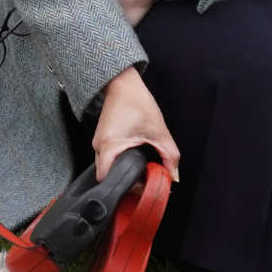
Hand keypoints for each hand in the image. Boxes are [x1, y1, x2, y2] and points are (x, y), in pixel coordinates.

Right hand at [92, 67, 180, 183]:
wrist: (123, 85)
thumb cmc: (136, 103)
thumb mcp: (159, 132)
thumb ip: (170, 157)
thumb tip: (173, 176)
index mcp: (110, 146)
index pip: (107, 179)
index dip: (123, 187)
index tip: (139, 187)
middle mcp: (99, 146)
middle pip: (107, 175)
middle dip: (126, 180)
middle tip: (144, 179)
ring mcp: (98, 143)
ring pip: (107, 167)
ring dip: (123, 170)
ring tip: (140, 167)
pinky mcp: (102, 140)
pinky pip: (108, 158)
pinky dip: (120, 161)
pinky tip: (133, 157)